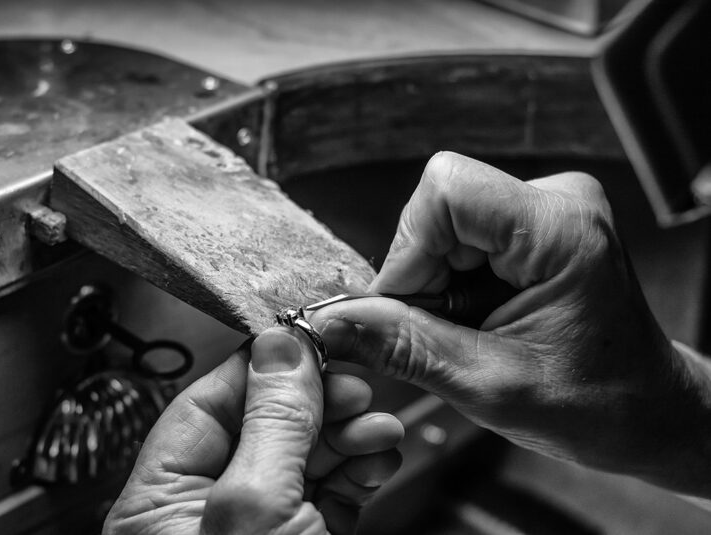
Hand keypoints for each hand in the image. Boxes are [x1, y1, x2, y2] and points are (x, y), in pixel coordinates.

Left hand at [103, 327, 403, 534]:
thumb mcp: (258, 507)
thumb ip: (271, 422)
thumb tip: (280, 346)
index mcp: (160, 502)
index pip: (207, 404)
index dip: (262, 366)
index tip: (306, 337)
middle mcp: (206, 512)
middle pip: (264, 426)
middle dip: (318, 402)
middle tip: (354, 383)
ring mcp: (259, 529)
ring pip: (304, 458)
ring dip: (349, 434)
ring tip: (377, 424)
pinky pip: (331, 492)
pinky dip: (360, 470)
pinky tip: (378, 456)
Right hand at [310, 152, 710, 495]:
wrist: (644, 410)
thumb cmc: (595, 404)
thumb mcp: (487, 385)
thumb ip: (403, 347)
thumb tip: (330, 324)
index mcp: (560, 229)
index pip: (446, 191)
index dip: (408, 254)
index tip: (404, 313)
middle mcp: (556, 201)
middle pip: (437, 207)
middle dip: (420, 277)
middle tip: (443, 334)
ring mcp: (544, 209)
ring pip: (440, 223)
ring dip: (433, 285)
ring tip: (469, 333)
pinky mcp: (531, 225)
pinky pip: (456, 235)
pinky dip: (448, 284)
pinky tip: (477, 320)